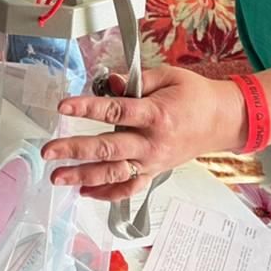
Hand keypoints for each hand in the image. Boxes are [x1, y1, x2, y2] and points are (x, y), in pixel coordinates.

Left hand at [40, 66, 247, 200]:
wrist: (222, 121)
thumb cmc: (195, 95)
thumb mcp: (168, 76)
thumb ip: (135, 80)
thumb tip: (106, 82)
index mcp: (156, 114)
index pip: (115, 112)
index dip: (87, 108)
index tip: (63, 107)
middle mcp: (153, 142)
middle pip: (108, 148)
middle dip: (75, 150)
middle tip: (48, 150)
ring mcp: (153, 162)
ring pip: (114, 173)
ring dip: (83, 176)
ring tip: (58, 176)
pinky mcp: (154, 173)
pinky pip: (128, 188)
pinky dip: (106, 194)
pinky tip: (84, 192)